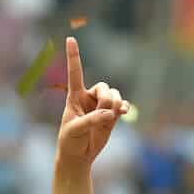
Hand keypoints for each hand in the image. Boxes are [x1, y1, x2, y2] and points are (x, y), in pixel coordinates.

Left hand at [56, 37, 125, 166]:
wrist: (79, 155)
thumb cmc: (70, 140)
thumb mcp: (75, 130)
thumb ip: (91, 120)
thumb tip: (110, 113)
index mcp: (74, 96)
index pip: (75, 73)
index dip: (74, 56)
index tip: (69, 39)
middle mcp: (88, 97)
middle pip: (104, 87)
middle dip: (106, 99)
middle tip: (103, 113)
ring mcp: (101, 105)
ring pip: (114, 94)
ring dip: (114, 104)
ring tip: (109, 117)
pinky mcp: (112, 114)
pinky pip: (122, 105)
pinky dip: (124, 107)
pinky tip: (123, 112)